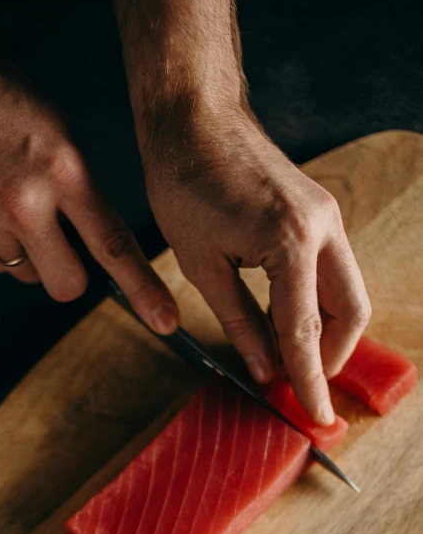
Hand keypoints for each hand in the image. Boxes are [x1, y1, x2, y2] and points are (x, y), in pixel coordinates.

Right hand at [0, 23, 177, 333]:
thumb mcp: (52, 123)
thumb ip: (76, 178)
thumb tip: (89, 224)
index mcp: (62, 169)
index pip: (113, 243)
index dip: (144, 288)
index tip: (165, 320)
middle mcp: (26, 203)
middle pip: (68, 285)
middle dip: (73, 276)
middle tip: (66, 248)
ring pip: (28, 275)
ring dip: (32, 255)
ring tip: (15, 208)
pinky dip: (1, 248)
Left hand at [142, 105, 370, 423]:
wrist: (195, 117)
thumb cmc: (184, 181)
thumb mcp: (202, 264)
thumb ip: (239, 322)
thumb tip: (263, 368)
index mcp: (289, 242)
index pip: (305, 331)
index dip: (309, 380)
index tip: (316, 416)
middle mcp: (321, 228)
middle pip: (350, 311)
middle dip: (330, 355)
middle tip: (300, 384)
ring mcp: (325, 215)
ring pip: (347, 290)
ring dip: (326, 328)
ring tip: (291, 358)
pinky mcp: (318, 209)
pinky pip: (332, 268)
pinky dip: (318, 300)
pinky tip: (290, 319)